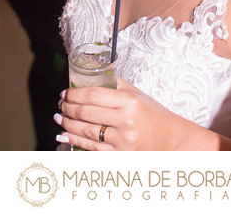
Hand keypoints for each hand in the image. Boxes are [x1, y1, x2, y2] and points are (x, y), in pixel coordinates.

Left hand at [56, 78, 208, 150]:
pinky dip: (74, 141)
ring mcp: (122, 141)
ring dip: (67, 124)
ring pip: (85, 132)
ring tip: (59, 117)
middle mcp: (126, 121)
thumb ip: (117, 85)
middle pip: (86, 113)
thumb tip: (94, 74)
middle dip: (67, 107)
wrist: (171, 141)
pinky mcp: (119, 156)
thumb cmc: (154, 116)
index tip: (65, 92)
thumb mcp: (139, 95)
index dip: (74, 93)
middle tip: (60, 104)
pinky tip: (64, 135)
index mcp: (130, 102)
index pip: (93, 95)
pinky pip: (91, 148)